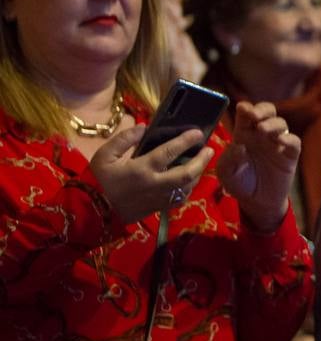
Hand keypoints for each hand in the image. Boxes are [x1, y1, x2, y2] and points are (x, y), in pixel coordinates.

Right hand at [89, 125, 214, 222]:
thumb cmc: (97, 181)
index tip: (198, 132)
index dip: (185, 141)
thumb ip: (123, 140)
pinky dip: (188, 188)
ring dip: (198, 174)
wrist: (91, 213)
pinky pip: (180, 199)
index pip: (169, 152)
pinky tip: (189, 180)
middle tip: (210, 149)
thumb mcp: (104, 155)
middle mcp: (155, 184)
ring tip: (202, 162)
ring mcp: (158, 198)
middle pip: (187, 174)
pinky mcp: (158, 209)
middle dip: (202, 161)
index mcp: (141, 169)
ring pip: (187, 188)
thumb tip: (143, 127)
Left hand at [216, 101, 300, 230]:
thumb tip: (239, 146)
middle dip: (262, 110)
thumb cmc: (239, 183)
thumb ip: (229, 159)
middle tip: (255, 115)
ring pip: (281, 123)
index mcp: (244, 134)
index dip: (246, 108)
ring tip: (264, 130)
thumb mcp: (226, 173)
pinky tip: (281, 141)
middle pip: (267, 112)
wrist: (257, 202)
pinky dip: (289, 139)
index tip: (243, 109)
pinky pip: (294, 141)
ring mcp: (277, 143)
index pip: (246, 114)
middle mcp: (262, 134)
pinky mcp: (290, 154)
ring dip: (273, 124)